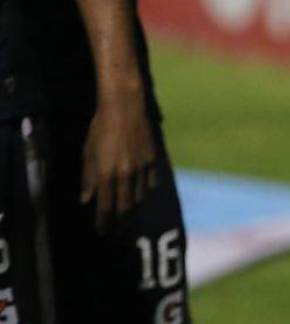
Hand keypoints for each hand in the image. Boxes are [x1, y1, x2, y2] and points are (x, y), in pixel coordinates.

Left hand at [81, 94, 157, 232]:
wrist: (125, 106)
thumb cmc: (100, 128)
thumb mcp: (88, 153)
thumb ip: (88, 178)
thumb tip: (86, 199)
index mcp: (106, 173)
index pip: (105, 207)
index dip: (103, 222)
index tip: (102, 232)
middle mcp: (125, 174)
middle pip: (125, 207)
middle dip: (120, 222)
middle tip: (116, 231)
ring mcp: (142, 167)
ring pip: (140, 197)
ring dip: (133, 209)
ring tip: (128, 216)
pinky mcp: (153, 159)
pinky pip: (151, 183)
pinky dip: (145, 192)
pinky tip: (141, 194)